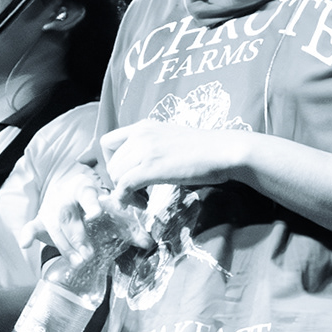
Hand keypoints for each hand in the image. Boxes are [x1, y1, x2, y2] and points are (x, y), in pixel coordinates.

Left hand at [99, 121, 243, 193]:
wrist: (224, 151)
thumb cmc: (205, 149)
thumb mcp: (170, 140)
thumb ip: (152, 148)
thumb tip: (141, 167)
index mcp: (143, 126)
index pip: (108, 142)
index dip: (111, 162)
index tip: (125, 175)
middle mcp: (140, 134)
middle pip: (110, 163)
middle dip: (118, 182)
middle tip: (135, 194)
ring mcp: (145, 149)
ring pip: (115, 175)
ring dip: (123, 192)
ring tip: (141, 200)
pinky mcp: (151, 167)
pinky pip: (124, 185)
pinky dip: (126, 198)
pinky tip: (140, 205)